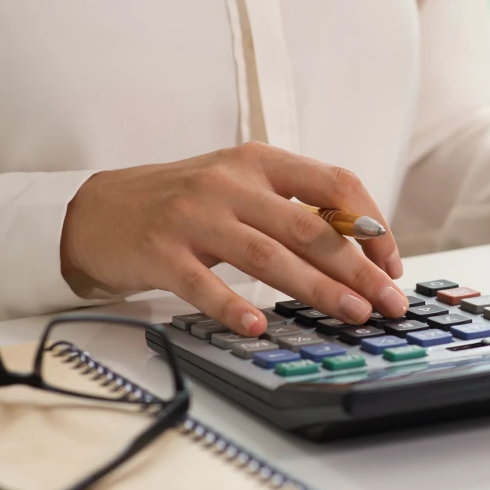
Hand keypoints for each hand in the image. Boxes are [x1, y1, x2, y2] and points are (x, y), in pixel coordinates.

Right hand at [60, 143, 408, 335]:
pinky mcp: (161, 252)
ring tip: (352, 314)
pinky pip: (202, 283)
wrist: (99, 211)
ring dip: (316, 288)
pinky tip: (256, 327)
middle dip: (358, 268)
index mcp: (259, 162)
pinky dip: (231, 306)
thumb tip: (360, 246)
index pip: (334, 184)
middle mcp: (230, 184)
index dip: (371, 224)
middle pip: (309, 227)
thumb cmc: (183, 202)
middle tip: (388, 302)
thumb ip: (292, 207)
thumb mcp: (241, 187)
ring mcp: (194, 217)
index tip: (391, 262)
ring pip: (268, 255)